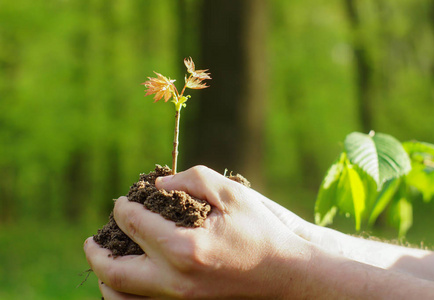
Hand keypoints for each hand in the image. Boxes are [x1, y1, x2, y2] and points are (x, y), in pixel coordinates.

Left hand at [84, 166, 311, 298]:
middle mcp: (176, 280)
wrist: (286, 274)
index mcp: (185, 247)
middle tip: (91, 239)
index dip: (123, 208)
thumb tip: (159, 185)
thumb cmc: (259, 229)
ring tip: (102, 262)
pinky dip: (124, 295)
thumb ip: (191, 179)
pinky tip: (126, 282)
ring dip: (105, 279)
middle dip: (96, 251)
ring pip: (122, 299)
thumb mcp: (231, 193)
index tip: (122, 201)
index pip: (135, 224)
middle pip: (115, 272)